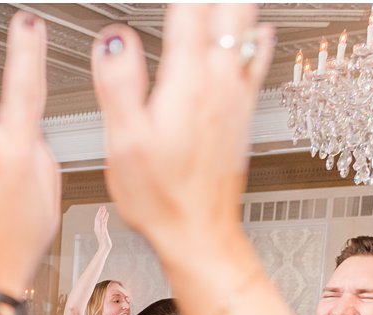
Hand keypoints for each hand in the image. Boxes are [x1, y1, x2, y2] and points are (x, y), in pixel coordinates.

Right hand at [90, 6, 274, 260]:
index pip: (189, 10)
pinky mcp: (243, 113)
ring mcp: (236, 96)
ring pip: (247, 28)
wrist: (199, 232)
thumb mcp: (125, 142)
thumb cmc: (160, 197)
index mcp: (187, 83)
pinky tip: (258, 29)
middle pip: (227, 10)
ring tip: (223, 0)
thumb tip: (113, 41)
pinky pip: (257, 60)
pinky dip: (256, 35)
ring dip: (235, 6)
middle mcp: (219, 83)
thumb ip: (119, 84)